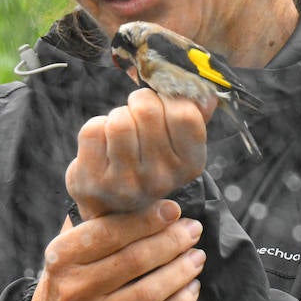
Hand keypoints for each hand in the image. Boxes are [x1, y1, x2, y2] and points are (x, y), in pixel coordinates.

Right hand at [29, 199, 204, 300]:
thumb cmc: (71, 277)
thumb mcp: (68, 246)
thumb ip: (96, 221)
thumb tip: (145, 194)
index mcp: (62, 256)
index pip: (108, 233)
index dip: (145, 219)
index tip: (174, 209)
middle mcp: (75, 289)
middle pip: (134, 261)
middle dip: (171, 242)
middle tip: (193, 230)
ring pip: (149, 292)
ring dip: (180, 272)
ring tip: (197, 256)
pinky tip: (192, 287)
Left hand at [66, 87, 212, 218]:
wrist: (112, 204)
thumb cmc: (148, 162)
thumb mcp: (177, 143)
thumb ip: (194, 116)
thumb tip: (207, 96)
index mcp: (190, 165)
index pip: (184, 114)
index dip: (167, 99)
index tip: (161, 104)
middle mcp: (161, 180)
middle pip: (147, 111)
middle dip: (138, 103)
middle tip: (136, 116)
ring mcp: (126, 184)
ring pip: (119, 121)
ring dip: (117, 116)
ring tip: (120, 131)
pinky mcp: (93, 183)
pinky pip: (93, 130)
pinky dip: (96, 127)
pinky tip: (103, 145)